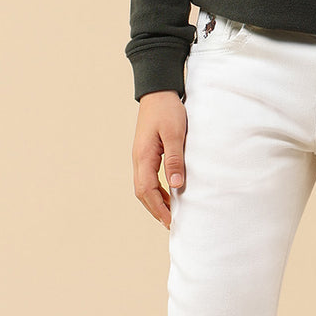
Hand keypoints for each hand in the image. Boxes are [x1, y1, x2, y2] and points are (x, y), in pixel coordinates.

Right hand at [133, 90, 186, 227]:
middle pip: (142, 192)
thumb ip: (175, 160)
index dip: (158, 208)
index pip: (147, 190)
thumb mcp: (175, 134)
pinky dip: (157, 190)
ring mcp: (140, 156)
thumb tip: (177, 185)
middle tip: (171, 224)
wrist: (158, 91)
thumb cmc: (167, 110)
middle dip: (155, 210)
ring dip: (156, 201)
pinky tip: (169, 193)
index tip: (170, 222)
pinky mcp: (146, 152)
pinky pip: (148, 177)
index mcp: (143, 157)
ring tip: (170, 214)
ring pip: (144, 186)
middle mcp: (138, 159)